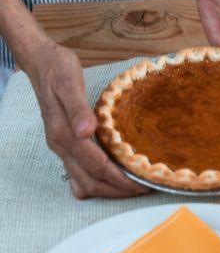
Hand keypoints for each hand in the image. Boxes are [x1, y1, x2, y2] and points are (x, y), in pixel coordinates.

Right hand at [26, 41, 148, 198]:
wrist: (41, 63)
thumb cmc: (58, 70)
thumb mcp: (69, 82)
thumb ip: (78, 108)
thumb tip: (86, 131)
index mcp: (64, 134)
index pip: (97, 166)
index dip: (120, 179)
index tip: (142, 183)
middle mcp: (61, 145)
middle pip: (91, 181)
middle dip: (118, 189)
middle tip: (145, 189)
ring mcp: (61, 146)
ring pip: (83, 180)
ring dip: (108, 188)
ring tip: (133, 186)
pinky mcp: (65, 142)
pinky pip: (78, 171)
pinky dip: (96, 180)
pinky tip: (112, 176)